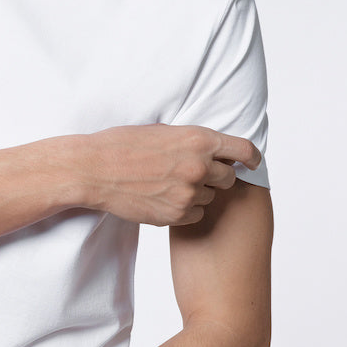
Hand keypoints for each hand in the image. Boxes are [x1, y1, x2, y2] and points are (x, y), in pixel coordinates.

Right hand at [82, 124, 259, 226]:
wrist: (94, 170)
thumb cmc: (121, 145)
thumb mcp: (163, 131)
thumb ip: (191, 141)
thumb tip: (212, 148)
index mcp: (199, 139)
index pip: (244, 150)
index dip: (252, 158)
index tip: (252, 163)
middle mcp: (199, 166)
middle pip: (229, 178)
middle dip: (217, 177)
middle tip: (195, 175)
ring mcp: (189, 193)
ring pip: (210, 198)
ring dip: (197, 194)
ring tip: (168, 185)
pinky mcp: (176, 215)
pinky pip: (195, 215)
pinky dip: (184, 210)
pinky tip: (162, 199)